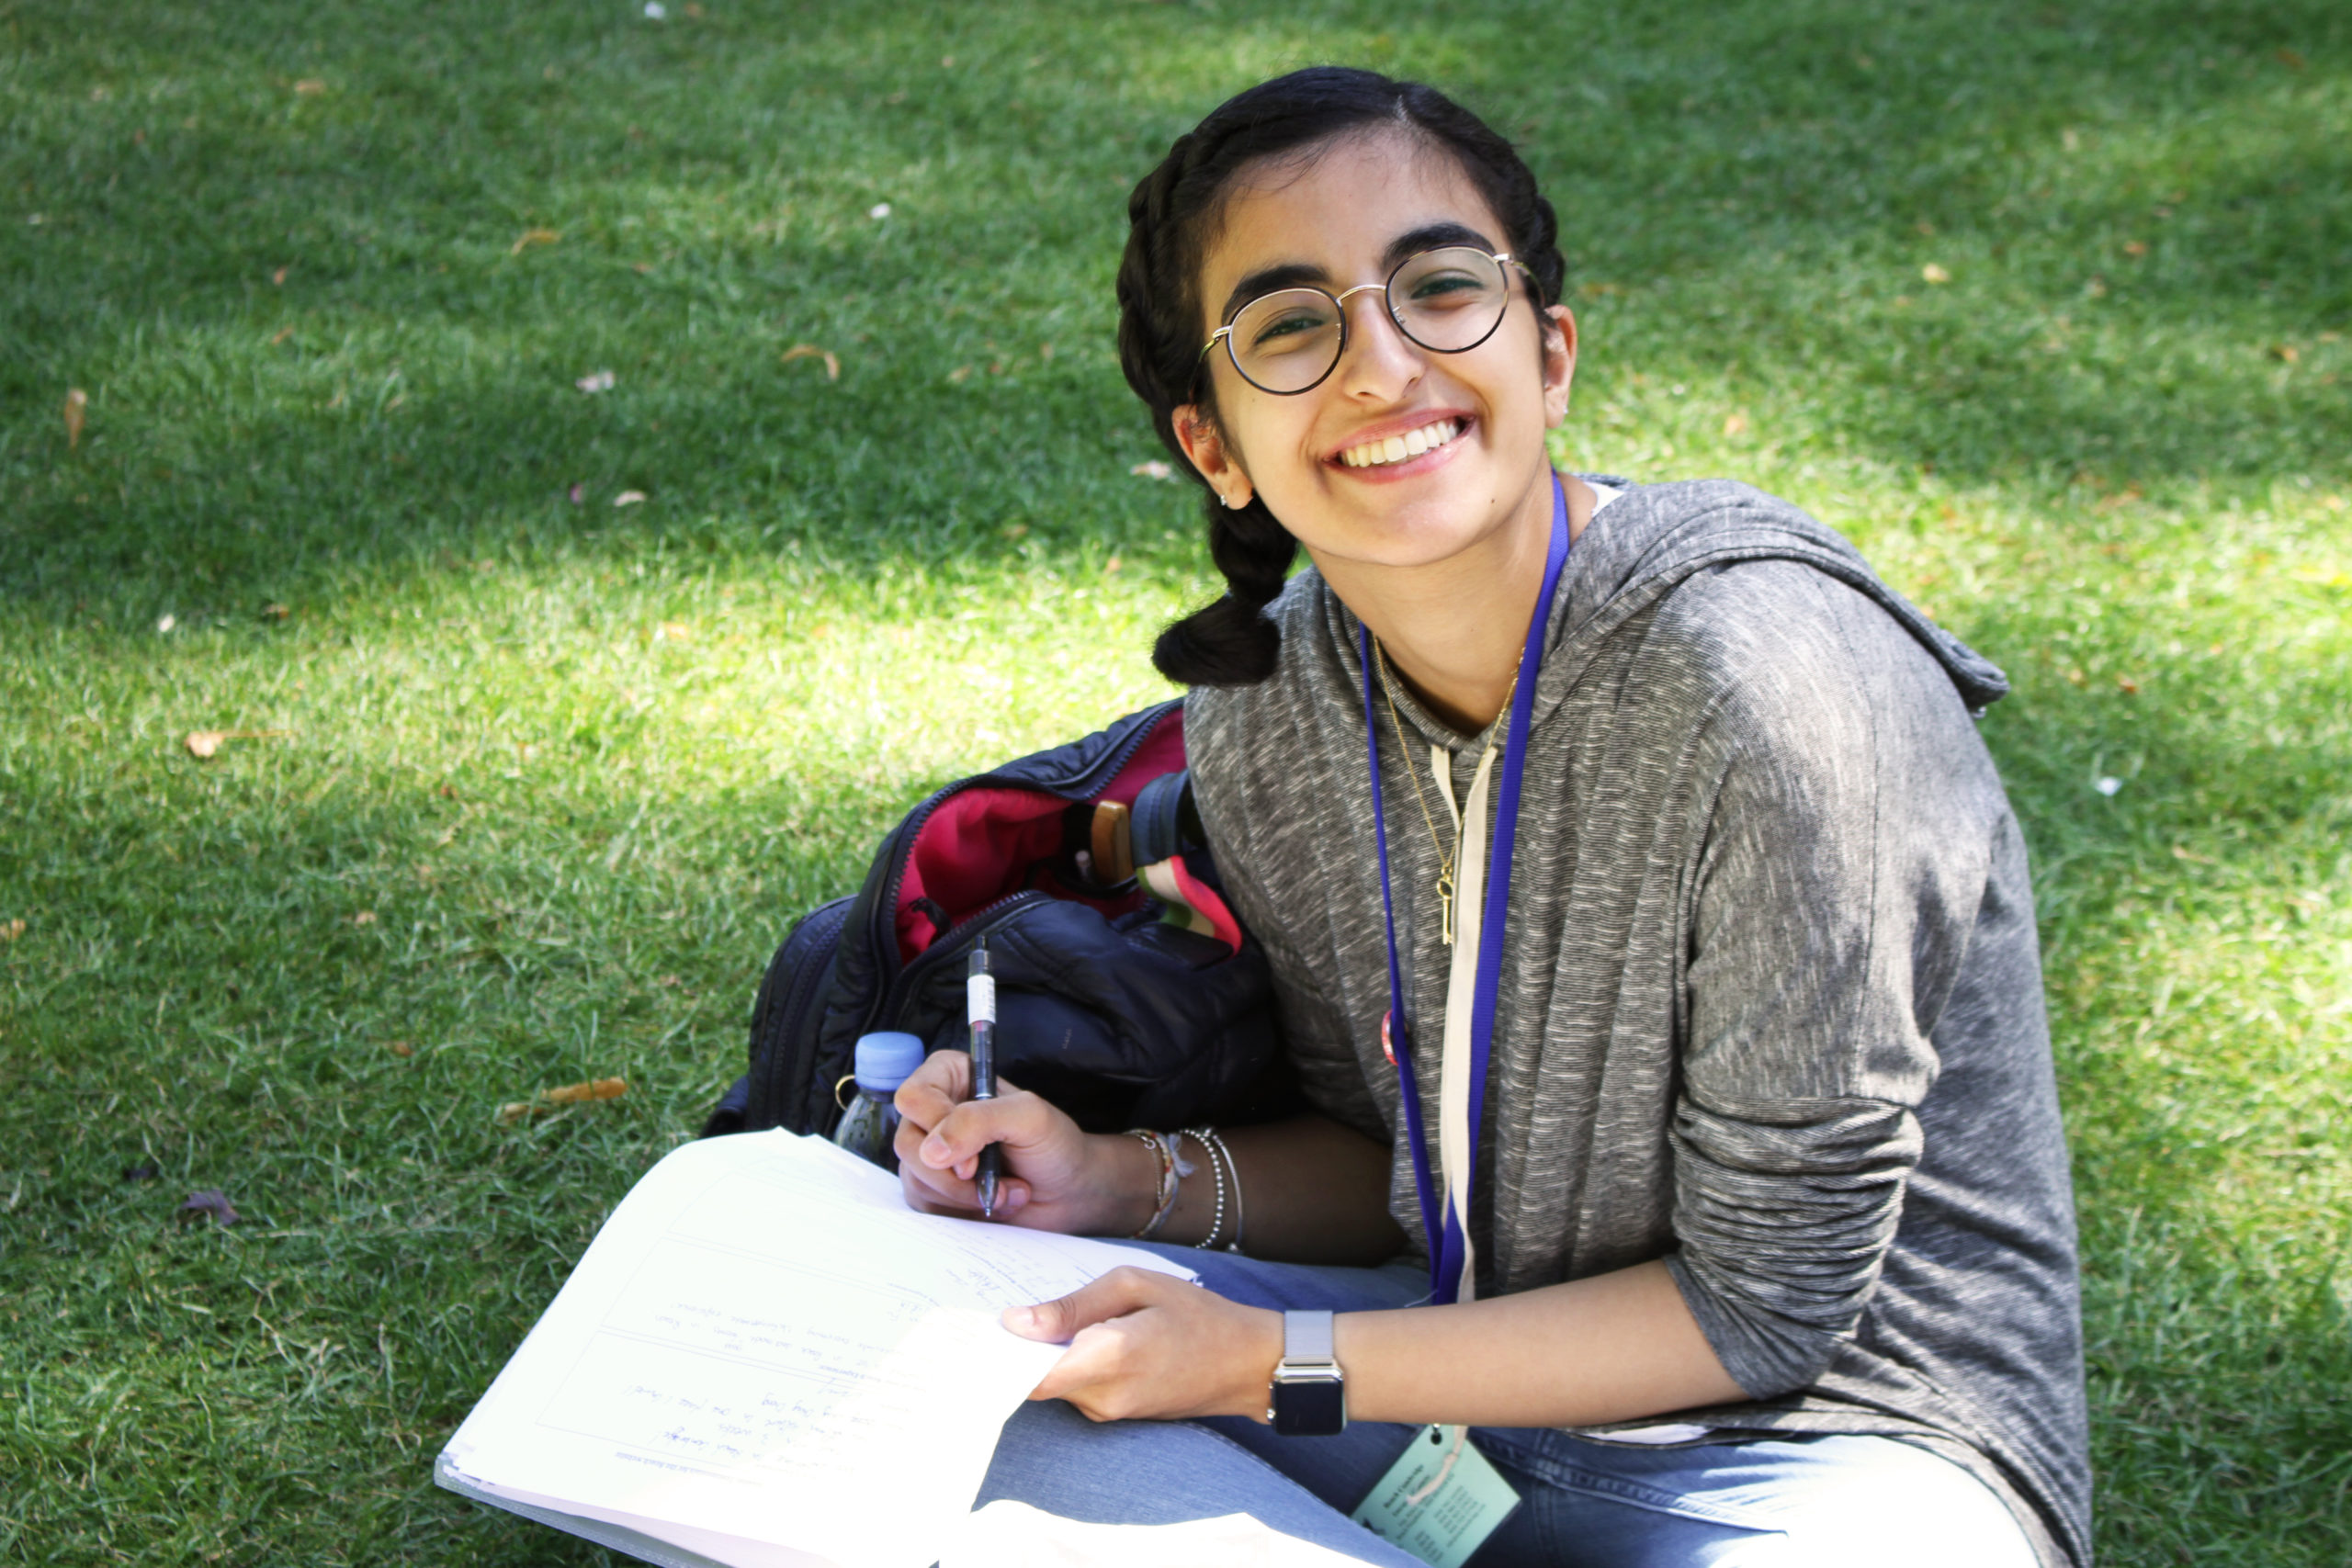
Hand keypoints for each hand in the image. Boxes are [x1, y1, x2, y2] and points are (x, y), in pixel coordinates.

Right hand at [891, 1049, 1146, 1234]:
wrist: (1069, 1191)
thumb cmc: (1055, 1144)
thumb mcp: (1029, 1118)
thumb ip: (979, 1121)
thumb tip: (931, 1151)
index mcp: (951, 1076)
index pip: (913, 1096)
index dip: (937, 1129)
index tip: (972, 1158)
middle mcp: (934, 1111)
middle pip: (907, 1143)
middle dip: (953, 1174)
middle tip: (989, 1178)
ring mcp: (930, 1152)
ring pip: (915, 1179)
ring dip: (965, 1196)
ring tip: (1005, 1190)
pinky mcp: (933, 1188)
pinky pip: (924, 1205)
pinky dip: (963, 1211)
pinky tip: (992, 1203)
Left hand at [1005, 1267, 1282, 1422]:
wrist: (1246, 1363)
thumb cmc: (1195, 1314)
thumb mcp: (1134, 1285)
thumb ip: (1072, 1305)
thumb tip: (1015, 1322)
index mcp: (1107, 1357)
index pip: (1027, 1373)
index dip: (996, 1356)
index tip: (974, 1333)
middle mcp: (1103, 1395)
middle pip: (1034, 1380)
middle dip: (1016, 1351)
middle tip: (1001, 1317)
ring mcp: (1110, 1412)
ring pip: (1053, 1385)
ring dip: (1046, 1357)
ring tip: (1049, 1319)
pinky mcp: (1116, 1416)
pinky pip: (1075, 1391)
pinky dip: (1067, 1366)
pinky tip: (1079, 1338)